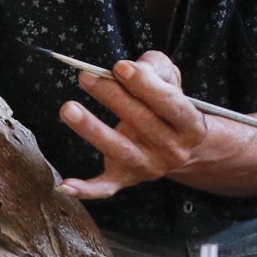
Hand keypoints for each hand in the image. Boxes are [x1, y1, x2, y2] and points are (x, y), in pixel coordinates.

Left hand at [56, 51, 210, 199]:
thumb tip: (130, 68)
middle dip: (112, 97)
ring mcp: (148, 168)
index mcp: (191, 126)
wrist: (178, 145)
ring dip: (93, 129)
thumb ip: (155, 67)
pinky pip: (104, 188)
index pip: (170, 104)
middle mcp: (173, 151)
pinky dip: (85, 189)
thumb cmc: (167, 103)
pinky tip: (64, 185)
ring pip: (119, 150)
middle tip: (86, 76)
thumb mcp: (171, 80)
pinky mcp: (124, 179)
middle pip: (141, 123)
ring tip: (69, 108)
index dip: (145, 85)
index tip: (120, 67)